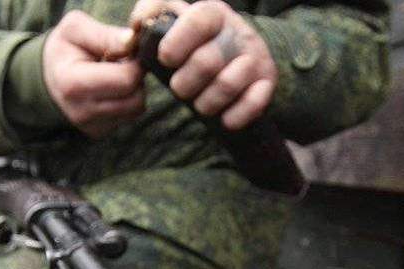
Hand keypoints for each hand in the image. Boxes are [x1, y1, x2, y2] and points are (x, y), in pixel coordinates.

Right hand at [43, 11, 144, 137]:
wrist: (47, 76)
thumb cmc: (64, 49)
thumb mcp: (75, 29)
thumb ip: (104, 34)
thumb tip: (131, 41)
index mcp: (73, 84)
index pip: (126, 80)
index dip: (134, 62)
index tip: (123, 52)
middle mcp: (81, 112)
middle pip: (135, 99)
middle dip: (136, 77)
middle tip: (121, 63)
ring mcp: (90, 126)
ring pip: (136, 109)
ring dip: (134, 89)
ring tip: (114, 75)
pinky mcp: (99, 131)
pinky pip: (129, 116)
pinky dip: (127, 100)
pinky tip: (111, 89)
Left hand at [131, 0, 277, 129]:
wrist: (241, 57)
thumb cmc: (197, 43)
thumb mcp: (176, 21)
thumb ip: (152, 15)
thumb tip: (136, 27)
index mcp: (214, 13)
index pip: (198, 20)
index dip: (177, 43)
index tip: (165, 59)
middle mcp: (238, 32)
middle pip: (207, 61)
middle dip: (185, 84)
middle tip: (179, 90)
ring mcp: (256, 57)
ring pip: (227, 85)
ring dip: (206, 103)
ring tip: (199, 106)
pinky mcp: (267, 82)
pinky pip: (254, 103)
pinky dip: (235, 116)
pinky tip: (224, 120)